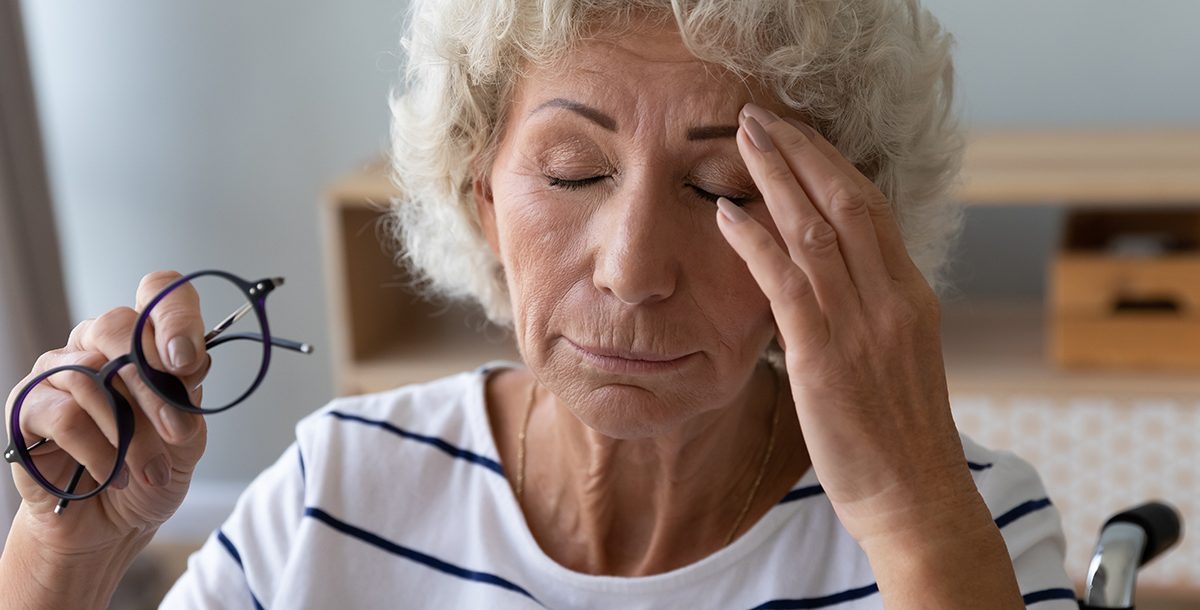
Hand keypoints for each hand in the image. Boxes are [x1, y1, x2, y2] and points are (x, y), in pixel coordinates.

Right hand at [4, 270, 209, 554]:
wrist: (112, 524)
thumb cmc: (149, 469)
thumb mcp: (187, 434)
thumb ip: (187, 393)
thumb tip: (188, 361)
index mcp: (143, 340)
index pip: (158, 290)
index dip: (176, 314)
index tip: (188, 361)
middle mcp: (96, 344)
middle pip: (119, 326)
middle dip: (156, 387)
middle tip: (179, 433)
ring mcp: (57, 371)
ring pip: (94, 374)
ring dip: (133, 433)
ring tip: (151, 471)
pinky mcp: (27, 408)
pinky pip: (65, 414)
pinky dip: (99, 450)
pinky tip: (114, 474)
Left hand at [716, 103, 978, 545]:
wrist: (916, 499)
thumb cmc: (899, 438)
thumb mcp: (896, 360)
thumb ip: (870, 314)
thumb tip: (833, 282)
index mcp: (911, 297)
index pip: (871, 209)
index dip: (831, 164)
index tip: (798, 135)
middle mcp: (891, 299)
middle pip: (845, 201)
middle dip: (800, 151)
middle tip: (760, 115)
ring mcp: (861, 325)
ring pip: (815, 229)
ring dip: (774, 176)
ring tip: (742, 138)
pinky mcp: (825, 357)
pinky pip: (787, 283)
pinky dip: (756, 241)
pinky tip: (727, 215)